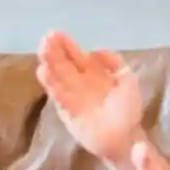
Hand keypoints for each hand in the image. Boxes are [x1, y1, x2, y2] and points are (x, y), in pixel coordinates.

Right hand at [36, 32, 143, 164]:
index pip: (75, 56)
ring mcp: (71, 97)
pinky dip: (51, 84)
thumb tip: (94, 50)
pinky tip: (44, 71)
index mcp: (92, 73)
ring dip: (49, 64)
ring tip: (42, 51)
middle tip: (45, 38)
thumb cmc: (128, 109)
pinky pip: (58, 95)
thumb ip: (114, 61)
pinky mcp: (67, 112)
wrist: (126, 137)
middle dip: (54, 51)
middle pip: (63, 64)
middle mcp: (79, 83)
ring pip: (57, 77)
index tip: (55, 33)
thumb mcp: (127, 79)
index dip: (66, 45)